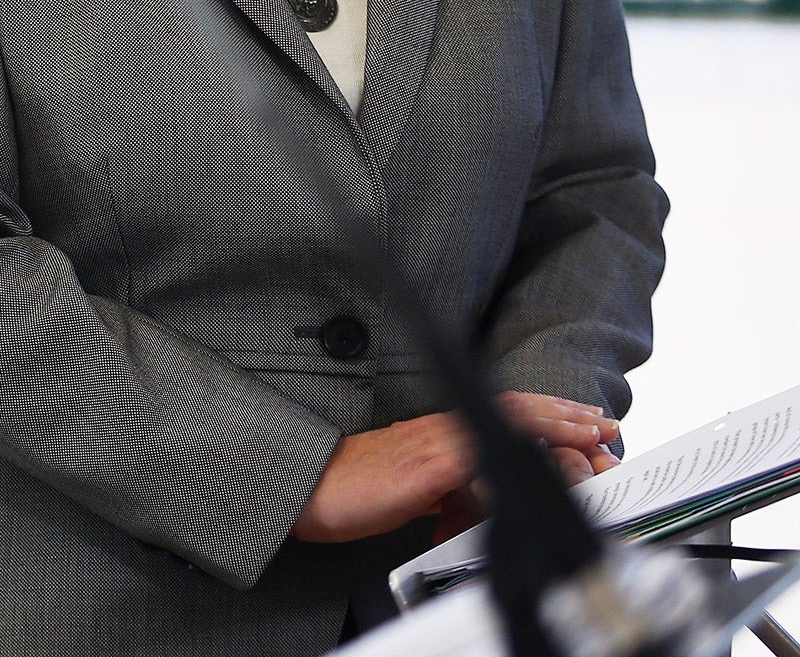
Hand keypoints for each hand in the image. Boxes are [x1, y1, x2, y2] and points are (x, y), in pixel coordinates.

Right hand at [293, 393, 618, 544]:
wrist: (309, 486)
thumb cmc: (353, 488)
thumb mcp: (412, 490)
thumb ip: (447, 490)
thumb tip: (477, 503)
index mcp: (439, 434)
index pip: (502, 412)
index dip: (547, 413)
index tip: (585, 421)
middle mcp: (442, 430)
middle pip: (513, 410)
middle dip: (564, 416)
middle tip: (604, 422)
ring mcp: (436, 445)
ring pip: (505, 424)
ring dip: (553, 428)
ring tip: (590, 436)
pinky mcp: (427, 467)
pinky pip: (482, 456)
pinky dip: (516, 454)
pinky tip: (541, 460)